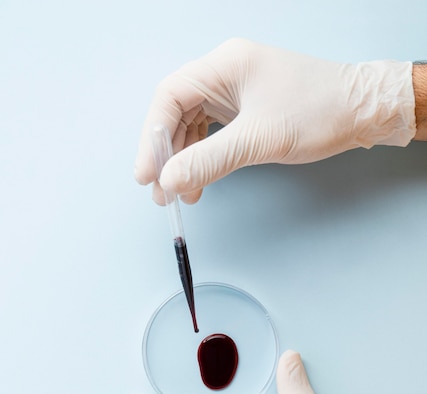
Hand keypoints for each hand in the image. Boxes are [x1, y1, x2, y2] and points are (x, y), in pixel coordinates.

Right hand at [135, 38, 414, 204]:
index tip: (147, 173)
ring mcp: (236, 91)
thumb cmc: (319, 112)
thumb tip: (169, 181)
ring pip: (193, 125)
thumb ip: (209, 160)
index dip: (152, 137)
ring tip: (179, 194)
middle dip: (167, 154)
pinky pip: (212, 132)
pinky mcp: (246, 108)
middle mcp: (225, 73)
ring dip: (184, 160)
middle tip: (160, 191)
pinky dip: (204, 157)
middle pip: (177, 113)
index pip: (170, 97)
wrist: (361, 112)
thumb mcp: (258, 139)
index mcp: (224, 65)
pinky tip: (200, 181)